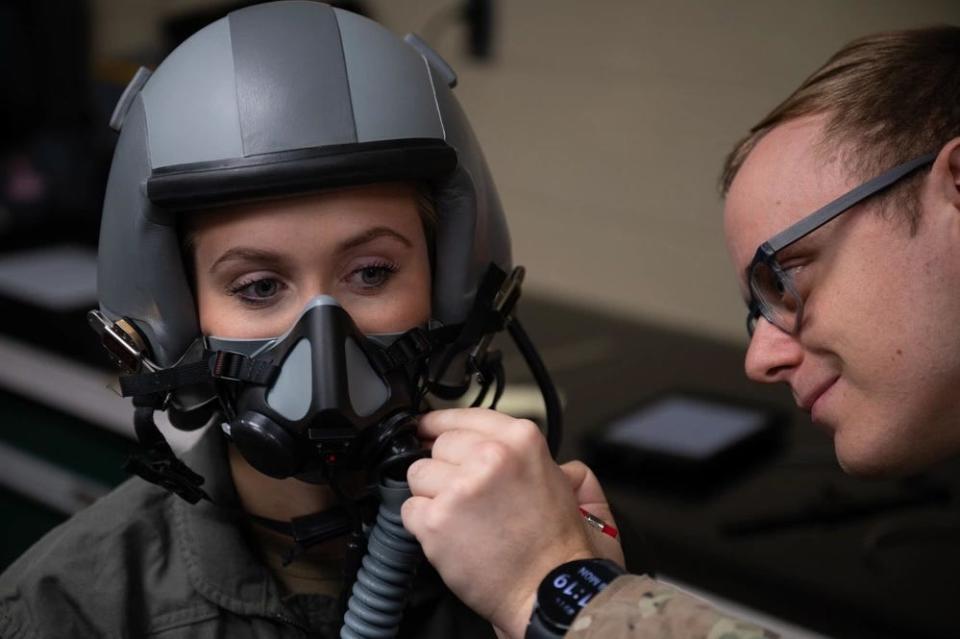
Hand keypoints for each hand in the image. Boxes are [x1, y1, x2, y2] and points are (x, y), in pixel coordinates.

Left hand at [401, 408, 623, 638]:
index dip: (441, 423)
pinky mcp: (436, 520)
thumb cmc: (561, 549)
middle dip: (446, 469)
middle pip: (439, 445)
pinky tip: (450, 536)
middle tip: (466, 496)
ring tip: (461, 518)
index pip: (464, 415)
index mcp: (520, 441)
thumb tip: (544, 460)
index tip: (428, 427)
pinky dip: (424, 525)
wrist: (549, 592)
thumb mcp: (573, 488)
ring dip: (432, 495)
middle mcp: (490, 457)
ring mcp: (460, 488)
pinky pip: (409, 509)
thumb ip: (555, 463)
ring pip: (418, 474)